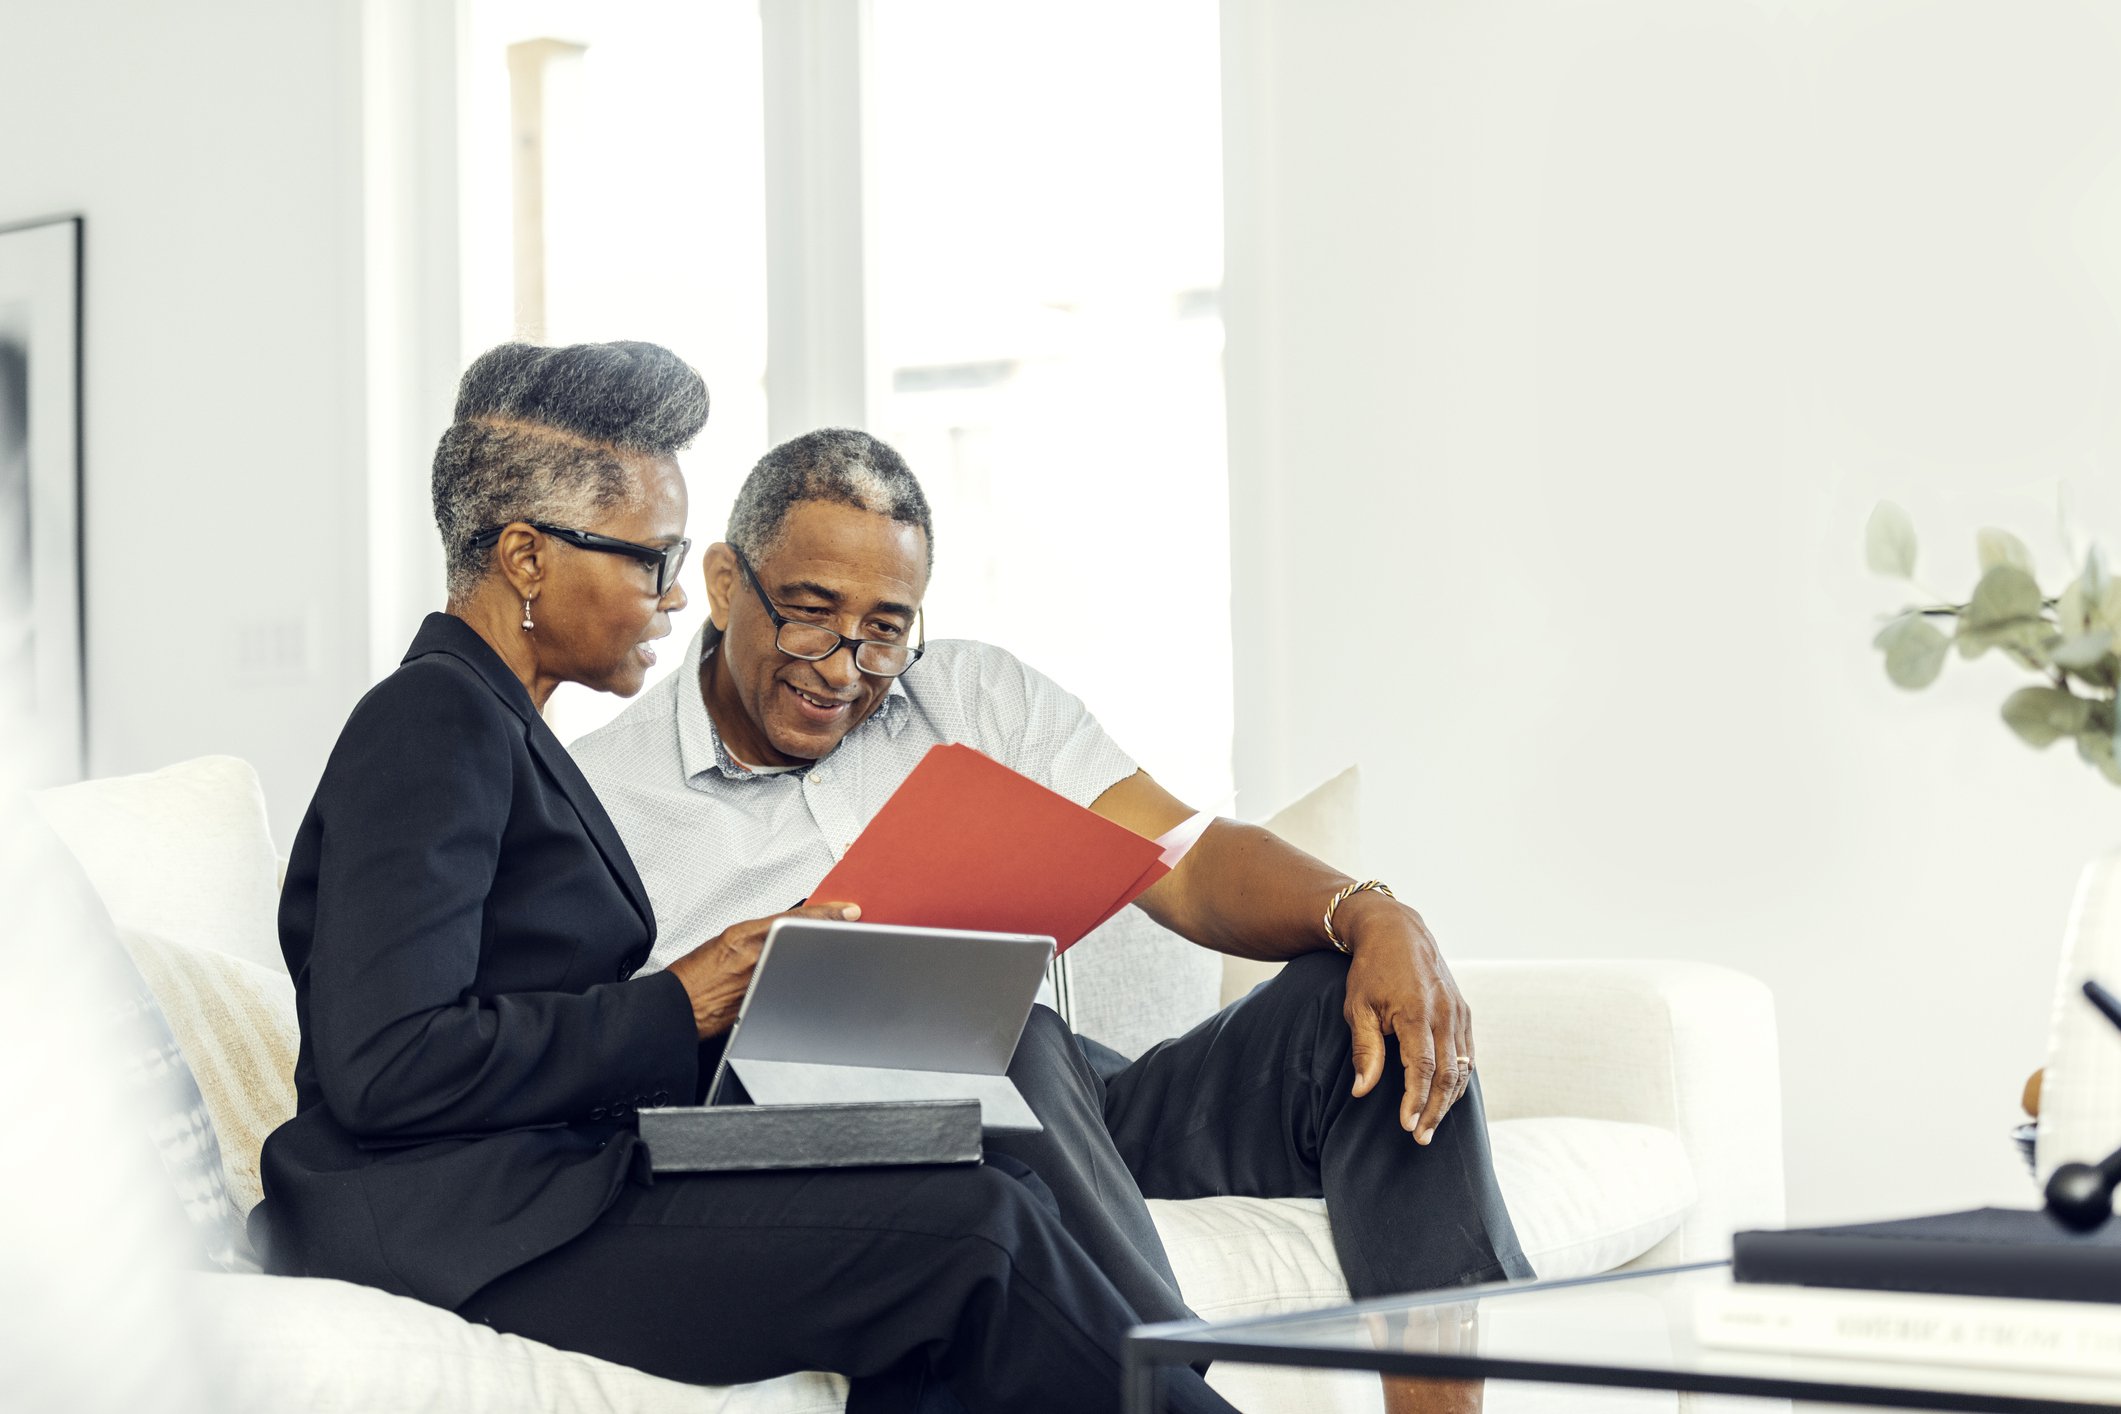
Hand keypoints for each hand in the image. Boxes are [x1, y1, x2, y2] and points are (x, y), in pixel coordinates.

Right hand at [666, 901, 859, 1038]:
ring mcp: (761, 984)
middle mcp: (755, 959)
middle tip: (847, 932)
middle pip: (805, 942)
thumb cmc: (695, 978)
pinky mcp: (764, 1005)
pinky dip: (806, 982)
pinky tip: (812, 981)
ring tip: (830, 955)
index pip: (795, 918)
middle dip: (828, 936)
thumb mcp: (726, 941)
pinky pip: (793, 989)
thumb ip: (758, 935)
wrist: (676, 1010)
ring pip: (802, 966)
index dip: (826, 913)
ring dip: (820, 959)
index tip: (848, 911)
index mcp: (744, 937)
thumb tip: (788, 928)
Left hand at [1340, 892, 1472, 1143]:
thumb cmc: (1370, 971)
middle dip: (1435, 1110)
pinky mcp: (1463, 1010)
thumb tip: (1362, 1092)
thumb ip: (1365, 1050)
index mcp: (1416, 1012)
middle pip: (1447, 1075)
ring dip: (1449, 1100)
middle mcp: (1444, 1013)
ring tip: (1431, 1125)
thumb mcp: (1358, 1008)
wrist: (1396, 930)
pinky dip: (1458, 1079)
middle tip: (1421, 1138)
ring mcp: (1458, 1011)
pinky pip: (1466, 1053)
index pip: (1422, 1068)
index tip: (1406, 1125)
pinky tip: (1446, 1097)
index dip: (1416, 1100)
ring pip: (1461, 1067)